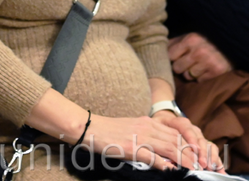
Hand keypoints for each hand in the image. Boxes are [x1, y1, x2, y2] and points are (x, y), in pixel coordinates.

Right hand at [84, 114, 200, 170]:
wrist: (89, 127)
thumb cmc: (108, 130)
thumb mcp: (132, 128)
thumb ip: (148, 136)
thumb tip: (162, 151)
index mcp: (148, 122)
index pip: (176, 133)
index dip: (190, 145)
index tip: (199, 156)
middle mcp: (147, 127)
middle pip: (177, 141)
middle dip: (192, 154)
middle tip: (203, 165)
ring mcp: (140, 137)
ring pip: (170, 148)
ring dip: (185, 160)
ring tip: (194, 169)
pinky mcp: (131, 148)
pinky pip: (153, 157)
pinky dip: (165, 164)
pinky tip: (173, 170)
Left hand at [152, 111, 225, 172]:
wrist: (162, 120)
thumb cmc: (156, 126)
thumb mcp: (153, 128)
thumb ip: (158, 137)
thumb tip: (164, 156)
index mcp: (178, 121)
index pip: (186, 128)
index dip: (191, 139)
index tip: (195, 149)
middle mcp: (190, 127)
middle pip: (199, 138)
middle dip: (202, 151)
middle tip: (202, 163)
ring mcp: (198, 135)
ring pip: (207, 143)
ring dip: (209, 156)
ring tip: (210, 166)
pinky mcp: (201, 142)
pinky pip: (211, 148)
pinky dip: (215, 158)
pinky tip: (218, 168)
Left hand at [168, 33, 232, 81]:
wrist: (229, 45)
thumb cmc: (203, 41)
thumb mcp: (188, 37)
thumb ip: (172, 43)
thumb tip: (154, 50)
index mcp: (190, 40)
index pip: (169, 56)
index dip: (171, 58)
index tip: (175, 58)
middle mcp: (199, 51)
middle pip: (177, 68)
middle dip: (180, 67)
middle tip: (187, 63)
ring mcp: (209, 62)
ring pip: (187, 76)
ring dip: (190, 73)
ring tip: (196, 66)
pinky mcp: (216, 72)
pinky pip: (199, 81)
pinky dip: (200, 77)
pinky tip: (204, 70)